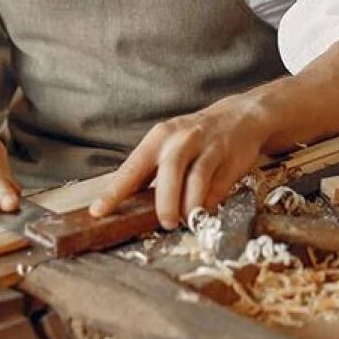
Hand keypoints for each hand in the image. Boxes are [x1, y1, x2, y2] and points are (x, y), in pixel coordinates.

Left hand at [89, 97, 271, 228]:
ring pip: (196, 177)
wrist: (239, 117)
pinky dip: (209, 201)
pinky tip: (204, 211)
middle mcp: (181, 139)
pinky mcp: (229, 157)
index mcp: (158, 138)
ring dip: (190, 203)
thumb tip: (130, 210)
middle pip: (169, 170)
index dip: (115, 191)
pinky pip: (218, 184)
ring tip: (186, 220)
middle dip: (165, 200)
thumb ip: (152, 174)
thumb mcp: (170, 146)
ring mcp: (207, 147)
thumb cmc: (195, 139)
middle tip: (165, 222)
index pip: (132, 167)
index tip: (99, 212)